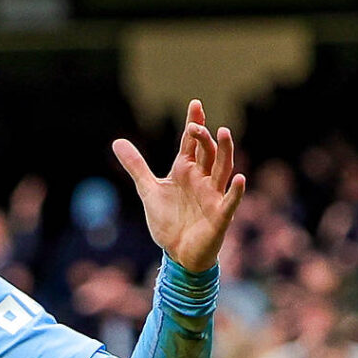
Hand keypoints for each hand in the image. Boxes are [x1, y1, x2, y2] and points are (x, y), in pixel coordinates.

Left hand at [113, 101, 245, 274]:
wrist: (178, 253)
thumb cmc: (168, 221)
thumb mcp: (148, 190)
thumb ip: (136, 166)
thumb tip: (117, 141)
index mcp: (186, 171)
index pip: (191, 143)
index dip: (194, 124)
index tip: (195, 104)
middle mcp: (202, 179)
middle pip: (207, 152)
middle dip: (203, 138)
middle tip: (196, 125)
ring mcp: (213, 195)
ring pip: (222, 169)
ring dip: (225, 151)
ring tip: (224, 133)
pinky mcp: (220, 215)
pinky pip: (230, 201)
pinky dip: (236, 191)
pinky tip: (240, 178)